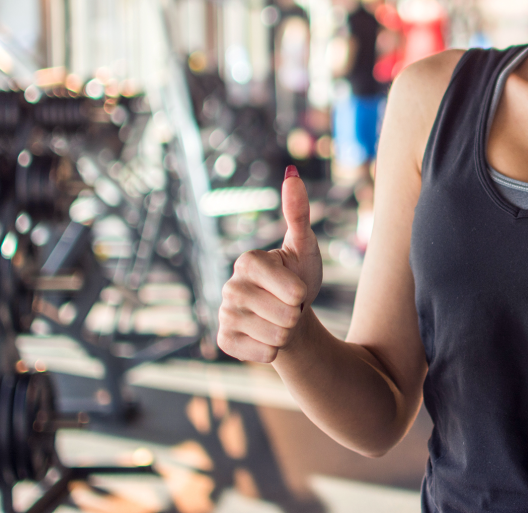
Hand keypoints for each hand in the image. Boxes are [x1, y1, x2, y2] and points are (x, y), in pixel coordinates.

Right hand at [217, 167, 324, 362]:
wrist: (290, 315)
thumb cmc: (299, 276)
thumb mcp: (304, 246)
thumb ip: (298, 212)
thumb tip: (292, 173)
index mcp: (247, 261)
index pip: (293, 291)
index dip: (301, 293)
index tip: (296, 288)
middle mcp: (230, 286)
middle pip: (286, 315)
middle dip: (296, 314)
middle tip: (288, 305)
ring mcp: (223, 314)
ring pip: (277, 337)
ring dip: (286, 333)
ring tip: (279, 319)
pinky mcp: (223, 341)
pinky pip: (264, 354)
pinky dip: (274, 350)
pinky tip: (266, 337)